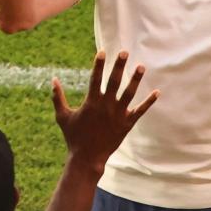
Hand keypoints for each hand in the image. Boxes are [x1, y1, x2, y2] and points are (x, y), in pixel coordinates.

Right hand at [52, 51, 158, 170]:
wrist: (87, 158)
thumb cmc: (73, 137)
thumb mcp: (62, 117)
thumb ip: (58, 97)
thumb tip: (53, 79)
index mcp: (91, 103)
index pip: (95, 78)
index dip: (99, 64)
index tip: (103, 52)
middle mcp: (106, 106)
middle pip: (114, 82)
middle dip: (119, 66)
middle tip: (124, 52)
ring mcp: (118, 115)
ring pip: (129, 94)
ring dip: (135, 79)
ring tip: (141, 66)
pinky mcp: (127, 124)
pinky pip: (140, 111)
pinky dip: (149, 102)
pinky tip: (157, 92)